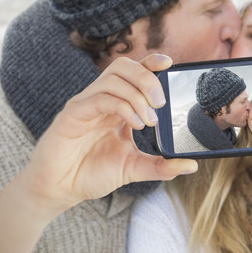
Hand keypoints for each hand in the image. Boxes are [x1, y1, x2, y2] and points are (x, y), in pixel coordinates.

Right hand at [23, 54, 197, 211]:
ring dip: (137, 95)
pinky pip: (99, 98)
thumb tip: (192, 165)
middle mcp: (101, 99)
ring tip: (149, 120)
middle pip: (123, 67)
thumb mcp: (134, 168)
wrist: (59, 190)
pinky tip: (135, 124)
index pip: (134, 72)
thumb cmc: (92, 174)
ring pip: (112, 78)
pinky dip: (122, 106)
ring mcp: (86, 104)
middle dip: (147, 78)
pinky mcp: (73, 114)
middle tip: (161, 103)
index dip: (151, 62)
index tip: (170, 64)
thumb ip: (162, 166)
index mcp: (116, 105)